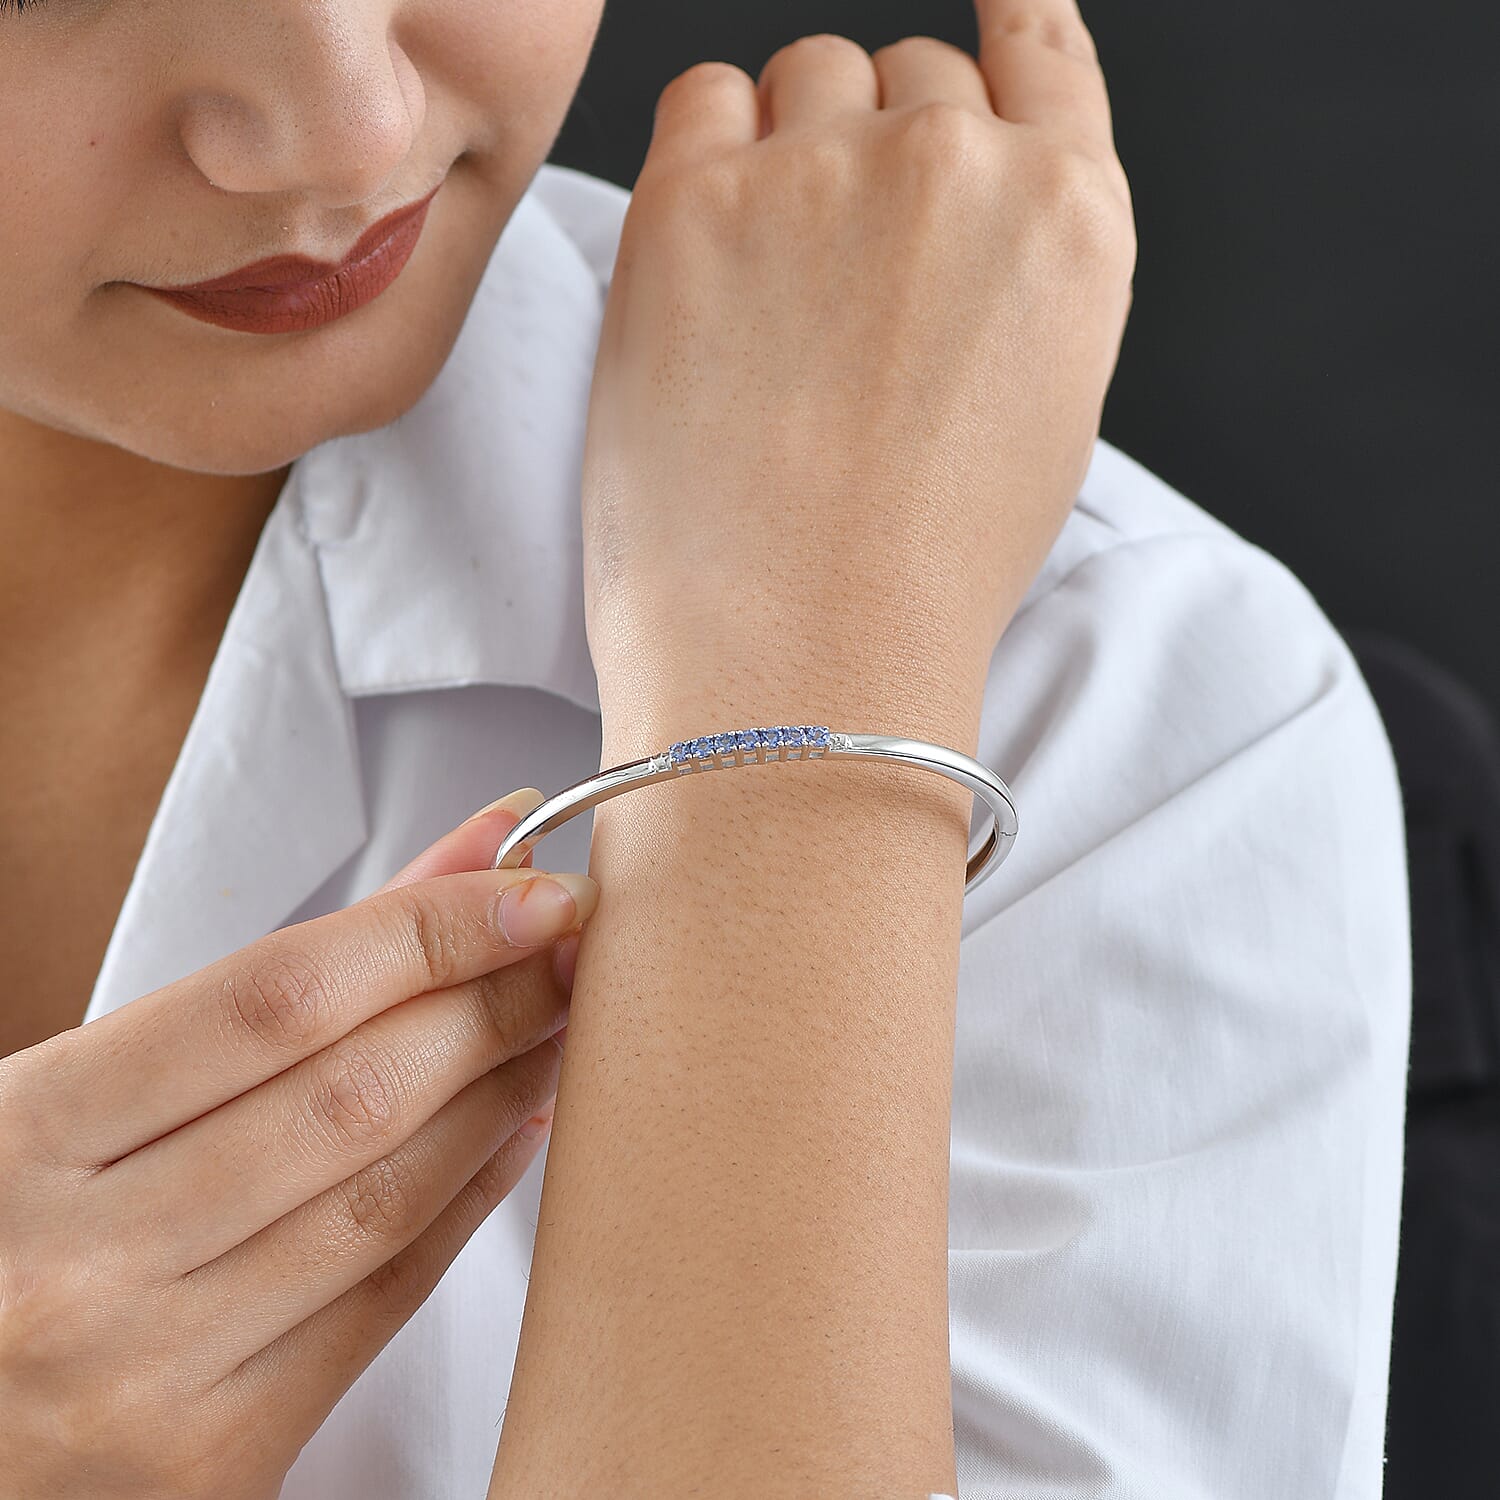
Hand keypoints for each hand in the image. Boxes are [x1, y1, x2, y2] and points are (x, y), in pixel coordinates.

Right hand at [0, 791, 595, 1499]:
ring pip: (387, 1198)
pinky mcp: (210, 1463)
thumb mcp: (92, 1084)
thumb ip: (286, 970)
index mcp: (26, 1136)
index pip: (277, 999)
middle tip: (575, 951)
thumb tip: (469, 854)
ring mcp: (144, 1376)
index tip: (537, 892)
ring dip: (503, 1093)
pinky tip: (517, 1130)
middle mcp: (78, 1263)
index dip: (432, 931)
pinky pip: (384, 1299)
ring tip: (561, 1026)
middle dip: (494, 1003)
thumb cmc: (17, 1225)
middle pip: (354, 1095)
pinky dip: (470, 1198)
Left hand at [581, 0, 1134, 731]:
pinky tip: (708, 254)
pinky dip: (707, 153)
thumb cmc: (920, 573)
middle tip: (838, 280)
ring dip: (791, 148)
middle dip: (878, 152)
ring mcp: (825, 172)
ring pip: (809, 77)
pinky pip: (701, 98)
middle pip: (910, 78)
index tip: (978, 9)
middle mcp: (959, 167)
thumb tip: (969, 210)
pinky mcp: (694, 200)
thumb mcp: (1038, 414)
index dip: (1001, 22)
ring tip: (771, 290)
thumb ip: (1019, 278)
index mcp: (1070, 222)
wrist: (806, 655)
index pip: (1042, 46)